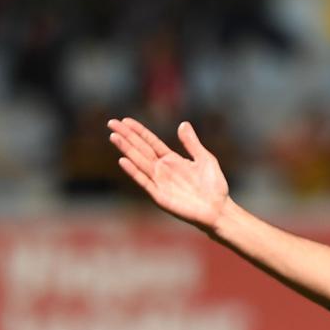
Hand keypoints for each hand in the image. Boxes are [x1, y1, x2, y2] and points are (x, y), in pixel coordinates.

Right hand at [107, 118, 230, 231]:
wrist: (218, 209)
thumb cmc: (214, 186)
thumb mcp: (205, 159)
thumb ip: (192, 143)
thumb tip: (183, 124)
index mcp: (171, 160)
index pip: (150, 142)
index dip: (138, 131)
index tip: (125, 120)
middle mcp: (162, 169)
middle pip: (140, 149)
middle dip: (126, 136)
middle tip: (111, 122)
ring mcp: (159, 182)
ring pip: (139, 162)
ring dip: (126, 150)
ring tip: (114, 136)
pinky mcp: (160, 196)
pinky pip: (144, 181)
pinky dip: (134, 172)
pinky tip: (124, 161)